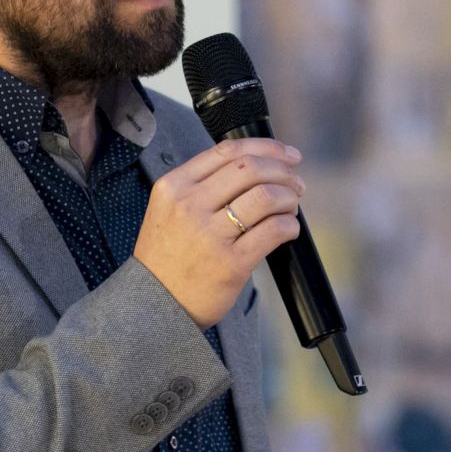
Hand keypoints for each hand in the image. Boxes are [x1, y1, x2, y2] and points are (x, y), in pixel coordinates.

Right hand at [134, 138, 303, 328]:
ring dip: (289, 197)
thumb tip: (256, 165)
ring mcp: (210, 235)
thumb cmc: (167, 255)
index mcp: (174, 186)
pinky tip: (288, 228)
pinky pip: (274, 230)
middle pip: (251, 168)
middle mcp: (189, 205)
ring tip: (291, 205)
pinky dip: (289, 225)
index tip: (286, 154)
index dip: (266, 147)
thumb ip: (202, 185)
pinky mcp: (231, 263)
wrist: (154, 304)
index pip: (228, 151)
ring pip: (266, 196)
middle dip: (283, 171)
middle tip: (296, 182)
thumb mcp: (169, 209)